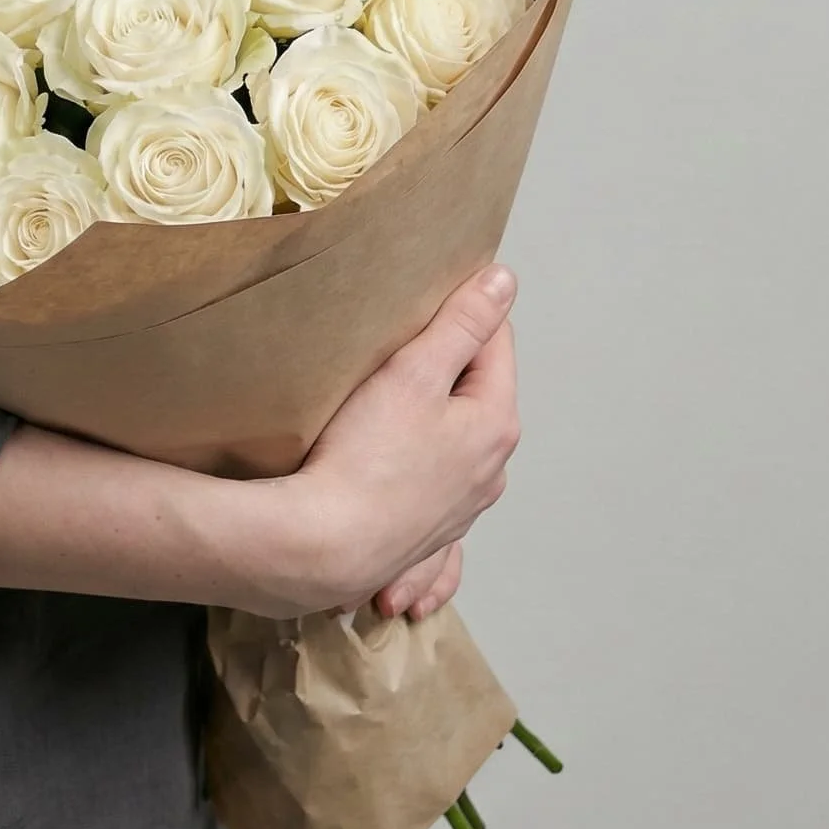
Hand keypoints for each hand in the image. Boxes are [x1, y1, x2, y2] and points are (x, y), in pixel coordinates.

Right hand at [235, 265, 518, 617]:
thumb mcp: (414, 373)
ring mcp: (459, 513)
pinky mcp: (423, 543)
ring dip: (428, 437)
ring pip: (453, 456)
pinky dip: (416, 507)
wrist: (324, 547)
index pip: (495, 344)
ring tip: (382, 422)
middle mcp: (489, 472)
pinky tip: (397, 500)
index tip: (419, 307)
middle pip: (473, 399)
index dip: (459, 316)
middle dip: (441, 376)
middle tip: (389, 361)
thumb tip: (504, 281)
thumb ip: (462, 323)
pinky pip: (429, 520)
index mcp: (495, 424)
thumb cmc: (366, 457)